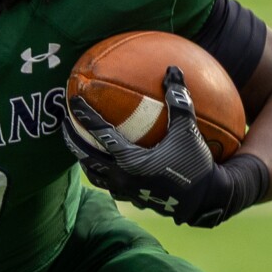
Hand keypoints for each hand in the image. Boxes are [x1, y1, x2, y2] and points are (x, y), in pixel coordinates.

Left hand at [62, 64, 265, 227]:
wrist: (207, 201)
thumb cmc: (197, 164)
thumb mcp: (188, 130)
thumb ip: (179, 101)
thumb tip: (172, 70)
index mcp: (130, 161)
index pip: (100, 135)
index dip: (85, 117)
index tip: (73, 102)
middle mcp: (122, 179)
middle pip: (87, 158)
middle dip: (73, 142)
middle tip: (64, 125)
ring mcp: (126, 192)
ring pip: (96, 176)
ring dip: (85, 160)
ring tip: (80, 147)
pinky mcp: (134, 200)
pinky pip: (111, 185)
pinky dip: (104, 173)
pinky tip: (109, 165)